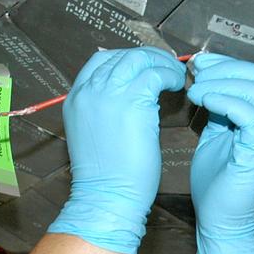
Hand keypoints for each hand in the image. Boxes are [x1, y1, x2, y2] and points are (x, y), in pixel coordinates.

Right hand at [48, 47, 185, 253]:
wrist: (106, 197)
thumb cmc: (107, 175)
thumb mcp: (96, 133)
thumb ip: (106, 109)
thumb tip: (132, 94)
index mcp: (75, 99)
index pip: (99, 61)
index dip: (125, 58)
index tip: (144, 67)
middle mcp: (88, 91)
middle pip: (121, 55)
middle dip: (148, 57)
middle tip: (167, 67)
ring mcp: (108, 95)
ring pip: (139, 59)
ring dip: (161, 63)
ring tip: (176, 76)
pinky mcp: (131, 102)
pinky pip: (155, 74)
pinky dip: (170, 76)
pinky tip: (177, 86)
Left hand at [185, 53, 253, 253]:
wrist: (222, 221)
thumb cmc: (217, 183)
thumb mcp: (215, 135)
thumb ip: (216, 109)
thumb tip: (204, 80)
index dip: (227, 63)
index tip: (199, 64)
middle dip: (225, 68)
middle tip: (197, 73)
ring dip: (220, 83)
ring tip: (195, 90)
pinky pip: (249, 114)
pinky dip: (224, 101)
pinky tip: (203, 102)